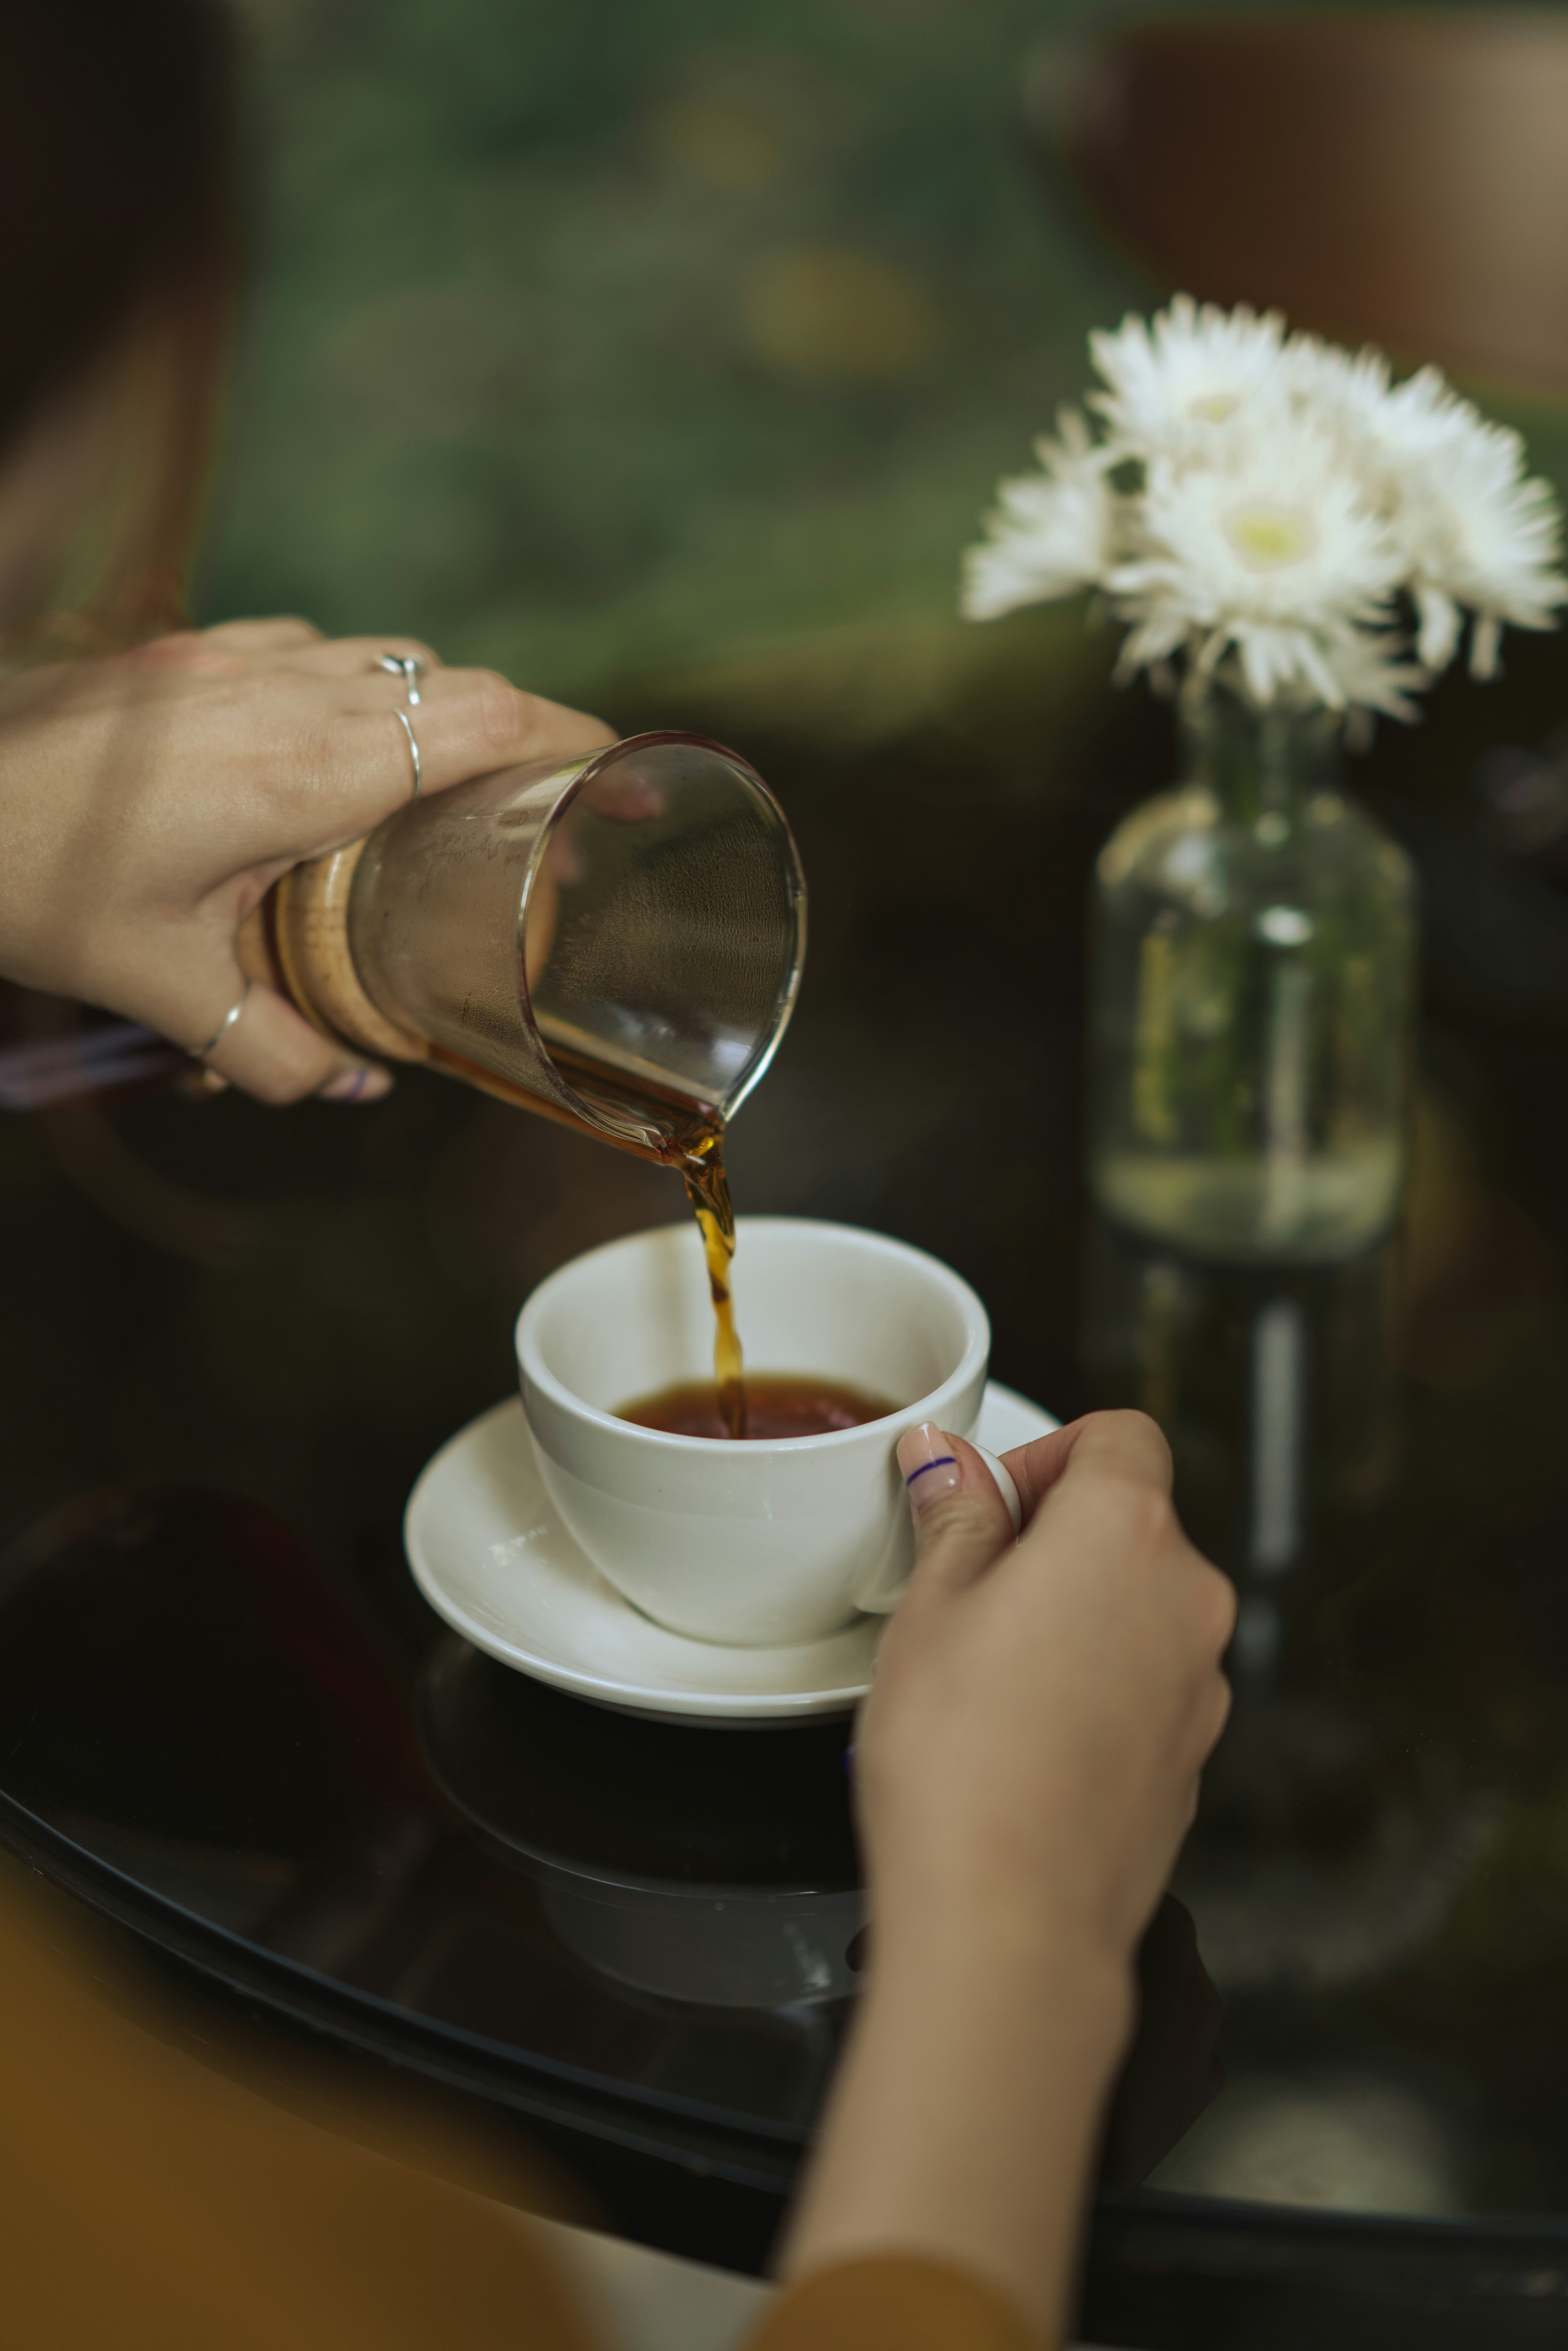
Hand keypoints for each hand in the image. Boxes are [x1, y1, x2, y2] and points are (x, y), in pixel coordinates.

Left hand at [0, 617, 613, 1101]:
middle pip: (451, 682)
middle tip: (545, 805)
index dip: (573, 739)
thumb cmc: (28, 878)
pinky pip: (308, 646)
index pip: (482, 718)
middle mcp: (278, 693)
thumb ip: (268, 1047)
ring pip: (383, 655)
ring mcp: (228, 657)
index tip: (619, 777)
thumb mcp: (159, 987)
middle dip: (520, 735)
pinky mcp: (185, 647)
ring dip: (433, 709)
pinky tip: (333, 748)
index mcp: (297, 772)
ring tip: (448, 783)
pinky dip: (351, 688)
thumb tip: (347, 1080)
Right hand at [782, 1411, 1232, 2334]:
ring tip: (985, 1670)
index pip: (1121, 1436)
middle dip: (1053, 1537)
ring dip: (1073, 1614)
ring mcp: (1200, 1686)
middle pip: (1133, 1522)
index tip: (991, 1499)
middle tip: (967, 1586)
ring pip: (1138, 1608)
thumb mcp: (931, 1609)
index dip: (1050, 1453)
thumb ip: (956, 1518)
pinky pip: (1145, 1684)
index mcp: (1128, 1535)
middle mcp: (1188, 1601)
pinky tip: (1022, 1733)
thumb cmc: (962, 1765)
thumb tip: (948, 1463)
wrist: (1010, 1923)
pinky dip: (1094, 1684)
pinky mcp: (1191, 1757)